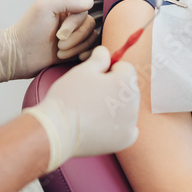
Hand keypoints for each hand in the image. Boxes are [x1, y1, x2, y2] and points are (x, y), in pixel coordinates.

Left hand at [0, 0, 97, 82]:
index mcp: (65, 10)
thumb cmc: (28, 30)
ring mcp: (73, 39)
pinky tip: (78, 58)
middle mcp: (71, 23)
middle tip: (58, 44)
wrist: (19, 55)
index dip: (74, 25)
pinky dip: (86, 54)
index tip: (59, 34)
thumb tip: (90, 2)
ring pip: (90, 40)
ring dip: (76, 48)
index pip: (84, 14)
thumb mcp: (44, 7)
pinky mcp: (73, 53)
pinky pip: (90, 51)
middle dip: (75, 39)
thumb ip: (67, 0)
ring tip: (60, 53)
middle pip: (89, 27)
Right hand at [23, 45, 139, 171]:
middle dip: (114, 88)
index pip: (126, 68)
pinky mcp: (125, 140)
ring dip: (115, 108)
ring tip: (92, 111)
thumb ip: (99, 58)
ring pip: (127, 109)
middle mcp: (133, 102)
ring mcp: (131, 123)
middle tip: (91, 95)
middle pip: (128, 89)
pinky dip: (117, 127)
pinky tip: (100, 125)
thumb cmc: (69, 97)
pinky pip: (127, 129)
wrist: (58, 129)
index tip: (95, 78)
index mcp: (125, 82)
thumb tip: (105, 52)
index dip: (110, 70)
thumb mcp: (82, 70)